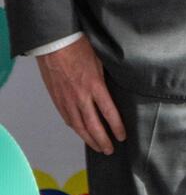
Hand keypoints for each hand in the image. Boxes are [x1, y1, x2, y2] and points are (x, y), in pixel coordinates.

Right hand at [36, 36, 125, 154]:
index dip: (116, 126)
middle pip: (93, 125)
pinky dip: (76, 128)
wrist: (55, 45)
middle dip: (102, 139)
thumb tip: (115, 91)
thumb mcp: (101, 62)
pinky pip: (68, 119)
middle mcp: (81, 97)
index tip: (122, 136)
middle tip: (110, 150)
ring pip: (78, 126)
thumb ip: (106, 79)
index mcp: (95, 86)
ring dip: (89, 139)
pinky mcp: (57, 100)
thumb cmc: (80, 48)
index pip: (109, 112)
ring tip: (97, 147)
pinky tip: (81, 133)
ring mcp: (67, 100)